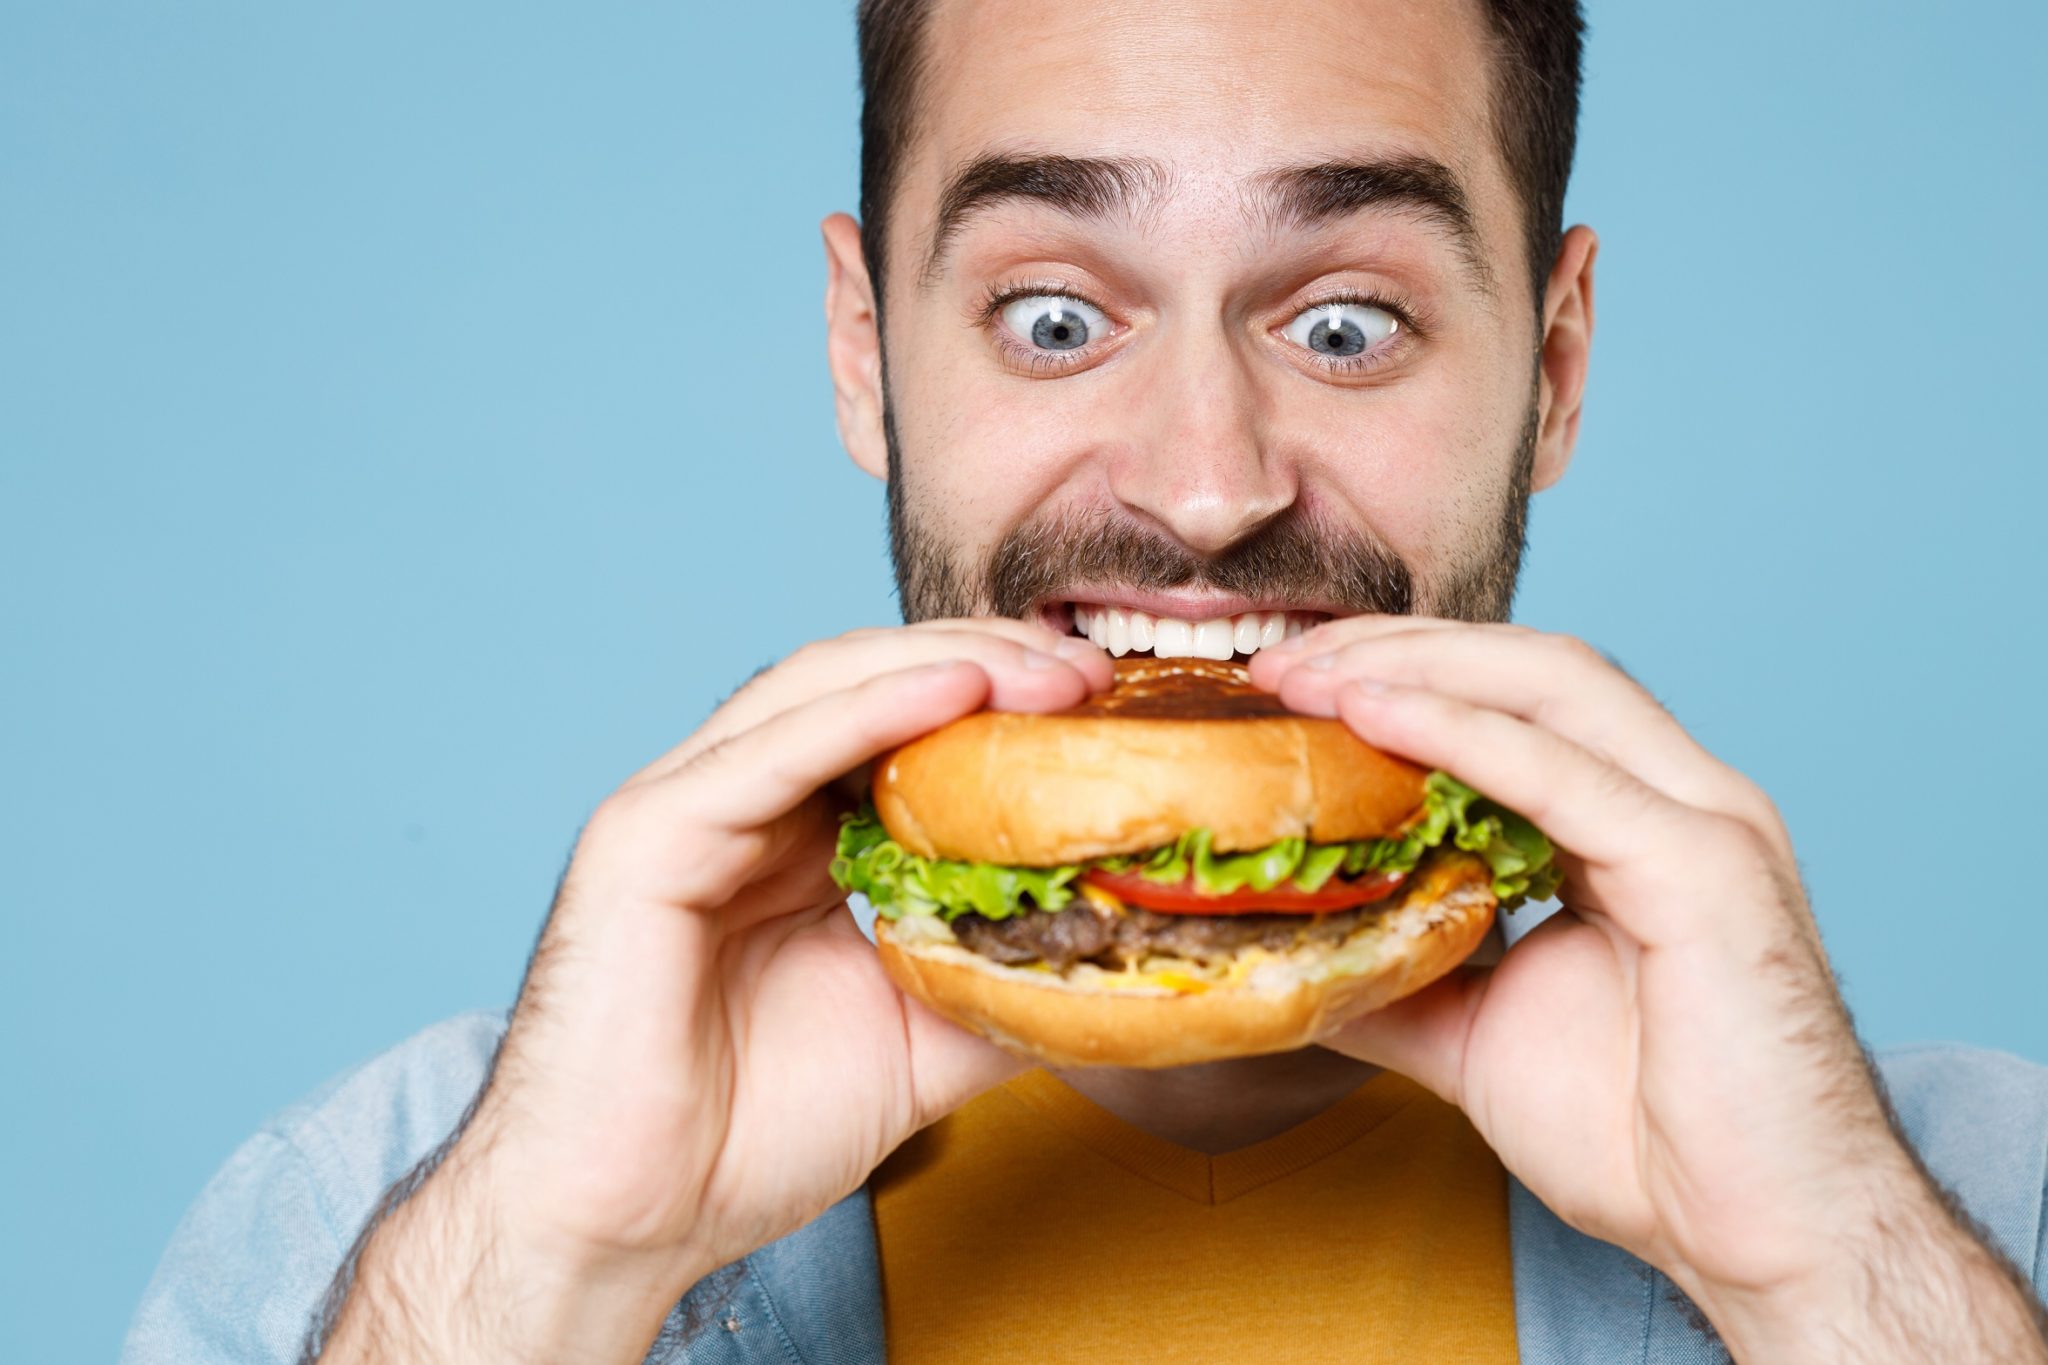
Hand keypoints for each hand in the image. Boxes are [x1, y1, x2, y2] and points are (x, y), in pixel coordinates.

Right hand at [320, 620, 1109, 1363]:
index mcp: (792, 838)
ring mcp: (684, 807)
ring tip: (1043, 673)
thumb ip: (998, 988)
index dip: (1000, 701)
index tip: (1102, 707)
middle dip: (987, 663)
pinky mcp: (645, 834)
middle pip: (869, 684)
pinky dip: (869, 712)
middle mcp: (736, 803)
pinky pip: (771, 753)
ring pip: (822, 691)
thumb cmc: (744, 1140)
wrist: (628, 1224)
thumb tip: (1111, 962)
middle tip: (1091, 674)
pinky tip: (954, 689)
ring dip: (944, 668)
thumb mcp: (918, 1047)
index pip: (900, 724)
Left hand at [1252, 619, 2046, 1360]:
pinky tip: (1373, 713)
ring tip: (1307, 676)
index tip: (1288, 687)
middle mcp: (1679, 798)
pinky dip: (1460, 732)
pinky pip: (1565, 775)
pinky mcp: (1706, 870)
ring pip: (1551, 688)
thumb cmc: (1640, 1138)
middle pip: (1527, 668)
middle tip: (1279, 664)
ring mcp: (1703, 823)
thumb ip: (1390, 975)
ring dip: (1415, 668)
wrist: (1748, 1238)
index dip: (1401, 672)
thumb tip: (1281, 953)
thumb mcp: (1474, 1033)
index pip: (1514, 699)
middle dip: (1395, 648)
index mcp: (1637, 821)